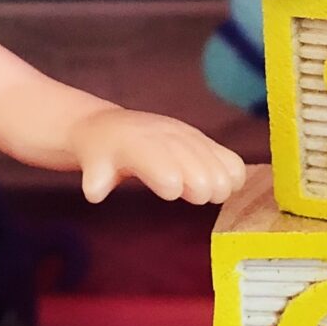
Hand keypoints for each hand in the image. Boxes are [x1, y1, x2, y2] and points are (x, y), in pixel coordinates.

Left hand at [72, 108, 244, 206]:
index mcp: (139, 143)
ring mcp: (187, 137)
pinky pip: (228, 157)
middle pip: (196, 164)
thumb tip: (94, 192)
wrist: (112, 128)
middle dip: (201, 185)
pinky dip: (233, 174)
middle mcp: (166, 136)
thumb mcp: (93, 164)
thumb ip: (97, 178)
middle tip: (196, 197)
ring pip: (216, 161)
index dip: (171, 179)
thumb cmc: (102, 153)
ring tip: (215, 194)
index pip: (161, 160)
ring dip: (219, 181)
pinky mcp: (201, 142)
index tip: (173, 192)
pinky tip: (228, 187)